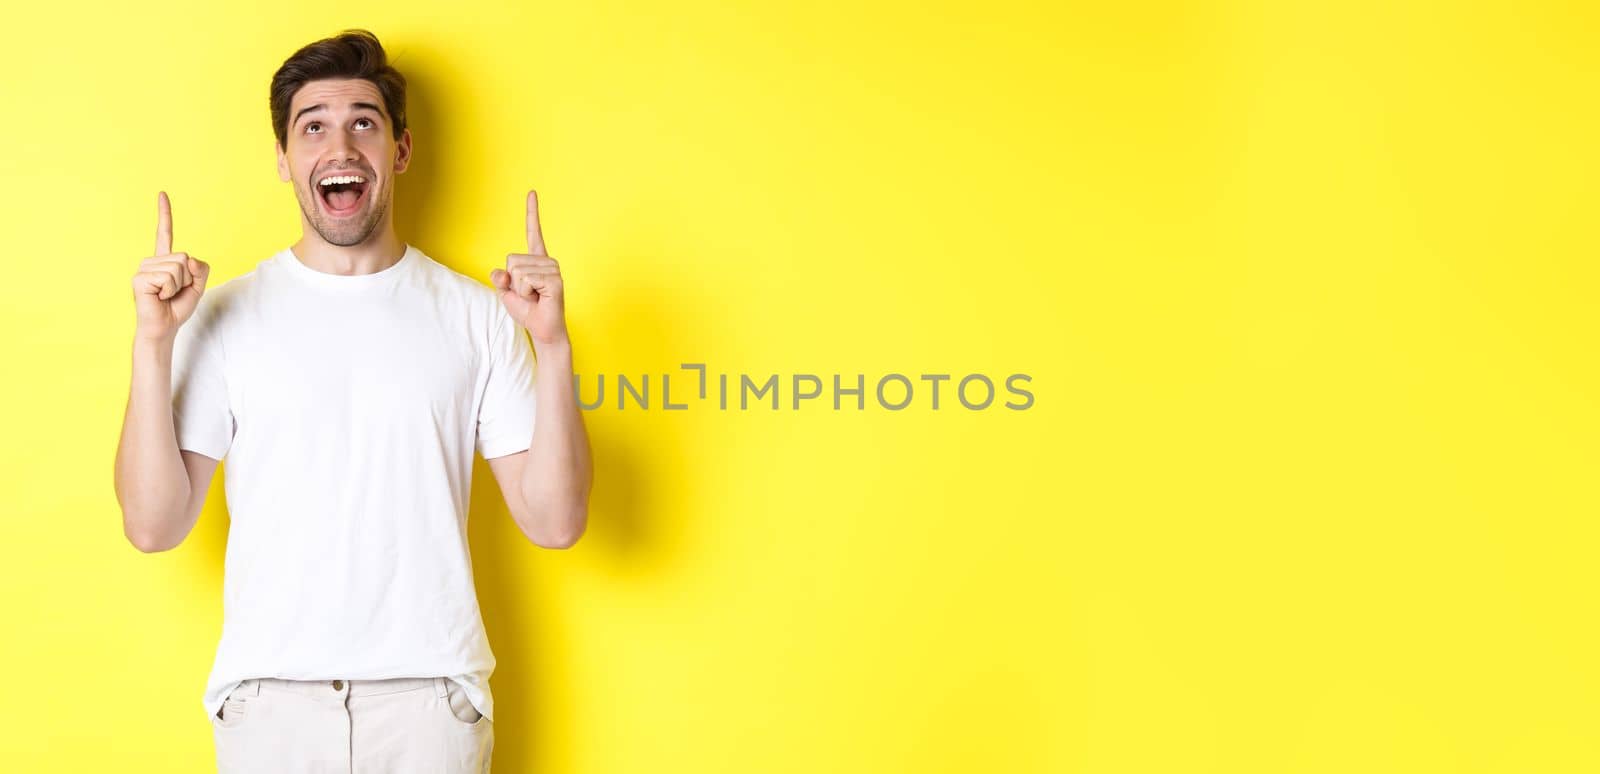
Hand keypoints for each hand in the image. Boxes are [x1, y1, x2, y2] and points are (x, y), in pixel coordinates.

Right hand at [131, 191, 209, 341]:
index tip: (162, 194)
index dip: (164, 214)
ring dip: (178, 285)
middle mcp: (152, 261)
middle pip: (184, 257)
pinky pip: (168, 277)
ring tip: (166, 295)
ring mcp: (144, 268)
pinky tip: (159, 297)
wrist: (164, 327)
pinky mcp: (139, 278)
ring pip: (177, 267)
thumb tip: (189, 259)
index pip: (165, 233)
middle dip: (187, 278)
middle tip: (174, 292)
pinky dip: (169, 290)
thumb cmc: (177, 307)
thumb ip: (201, 269)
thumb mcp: (198, 286)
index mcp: (165, 260)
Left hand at [490, 189, 567, 348]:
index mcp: (536, 260)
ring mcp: (553, 269)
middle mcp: (546, 261)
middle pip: (511, 260)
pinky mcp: (555, 280)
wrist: (543, 330)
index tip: (532, 192)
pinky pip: (525, 279)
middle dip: (512, 282)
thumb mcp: (507, 293)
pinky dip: (525, 293)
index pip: (533, 232)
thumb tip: (501, 272)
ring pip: (517, 271)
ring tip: (534, 298)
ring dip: (519, 290)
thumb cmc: (528, 311)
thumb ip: (501, 279)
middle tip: (528, 295)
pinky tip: (538, 298)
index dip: (532, 212)